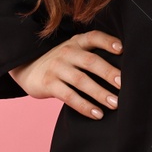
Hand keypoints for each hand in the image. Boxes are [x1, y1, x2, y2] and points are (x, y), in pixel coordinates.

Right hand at [7, 30, 122, 119]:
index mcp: (77, 42)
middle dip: (108, 73)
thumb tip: (123, 71)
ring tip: (115, 103)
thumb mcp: (74, 52)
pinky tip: (97, 114)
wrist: (28, 68)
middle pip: (90, 61)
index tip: (122, 49)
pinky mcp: (49, 84)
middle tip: (124, 85)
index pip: (94, 37)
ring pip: (81, 81)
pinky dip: (85, 106)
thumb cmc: (61, 62)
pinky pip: (69, 96)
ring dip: (99, 93)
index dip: (108, 41)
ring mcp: (57, 67)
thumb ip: (92, 55)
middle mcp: (67, 52)